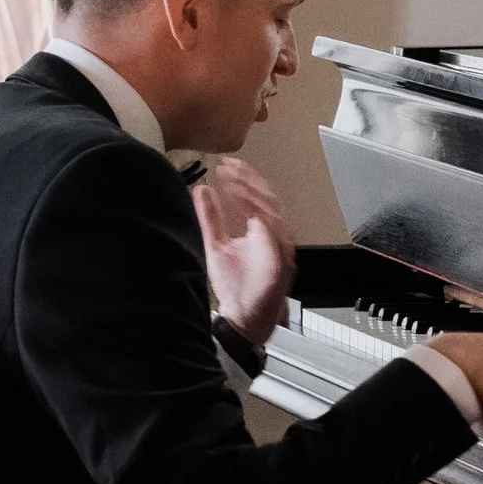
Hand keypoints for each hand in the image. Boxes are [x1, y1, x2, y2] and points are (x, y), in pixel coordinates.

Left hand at [194, 154, 295, 342]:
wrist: (244, 318)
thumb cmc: (236, 286)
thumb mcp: (216, 245)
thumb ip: (211, 218)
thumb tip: (202, 192)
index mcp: (261, 230)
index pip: (256, 196)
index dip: (243, 178)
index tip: (225, 166)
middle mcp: (273, 236)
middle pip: (268, 197)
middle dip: (250, 179)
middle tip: (231, 166)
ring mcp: (279, 247)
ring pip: (274, 210)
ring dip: (255, 192)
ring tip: (236, 180)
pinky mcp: (280, 261)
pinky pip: (274, 231)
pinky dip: (261, 216)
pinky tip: (247, 205)